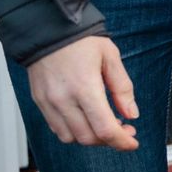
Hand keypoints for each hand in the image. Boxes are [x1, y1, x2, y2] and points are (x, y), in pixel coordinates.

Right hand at [26, 36, 138, 150]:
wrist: (47, 28)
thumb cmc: (80, 39)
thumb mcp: (110, 57)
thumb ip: (122, 88)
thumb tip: (132, 114)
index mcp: (84, 88)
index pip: (104, 129)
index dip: (122, 141)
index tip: (133, 143)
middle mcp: (63, 100)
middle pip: (88, 138)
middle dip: (110, 140)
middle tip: (124, 129)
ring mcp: (48, 103)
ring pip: (70, 138)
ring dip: (91, 137)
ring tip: (105, 124)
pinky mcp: (39, 102)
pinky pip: (56, 129)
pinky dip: (73, 131)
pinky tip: (86, 119)